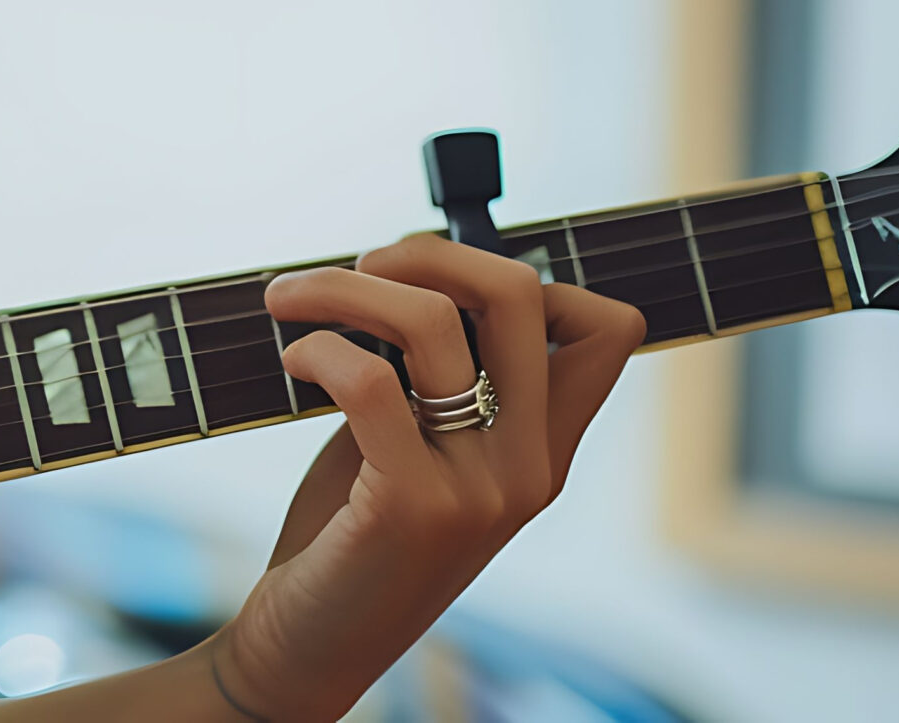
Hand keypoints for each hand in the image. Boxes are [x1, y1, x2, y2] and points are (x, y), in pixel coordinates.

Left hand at [207, 236, 643, 722]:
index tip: (437, 278)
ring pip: (432, 324)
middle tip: (359, 268)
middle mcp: (530, 468)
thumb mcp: (416, 446)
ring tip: (290, 300)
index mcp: (544, 449)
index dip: (529, 271)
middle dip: (426, 251)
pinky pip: (368, 381)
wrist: (307, 648)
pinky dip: (316, 348)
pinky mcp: (411, 508)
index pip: (608, 329)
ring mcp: (479, 491)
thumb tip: (409, 271)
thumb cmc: (350, 533)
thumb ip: (435, 378)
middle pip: (521, 294)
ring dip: (341, 287)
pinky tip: (291, 359)